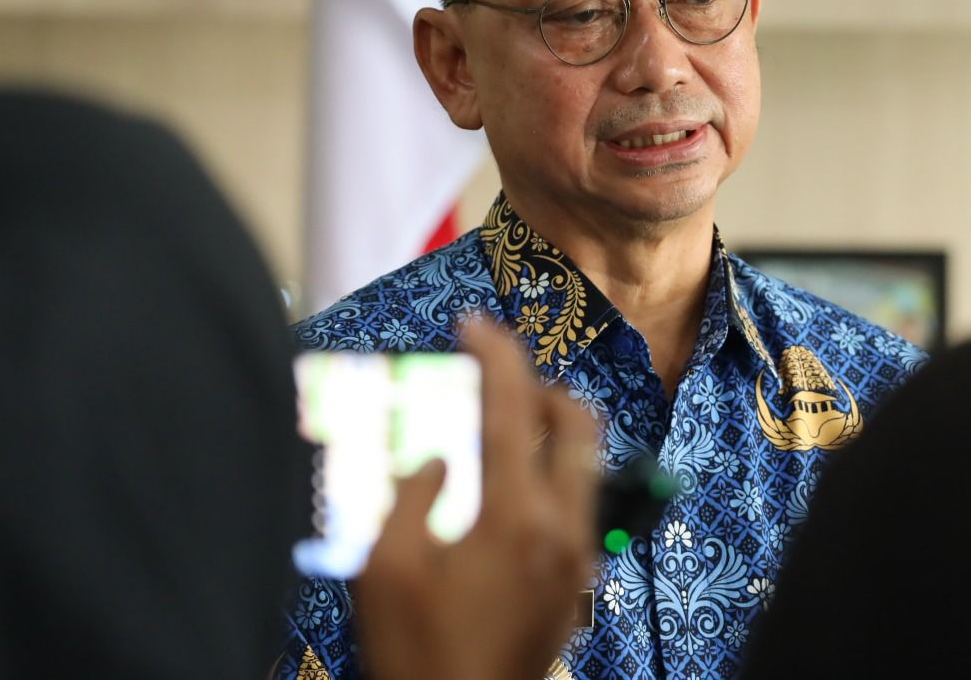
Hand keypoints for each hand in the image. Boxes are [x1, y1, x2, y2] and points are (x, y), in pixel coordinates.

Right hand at [353, 317, 598, 679]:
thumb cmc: (413, 652)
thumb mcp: (383, 568)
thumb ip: (408, 494)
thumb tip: (436, 459)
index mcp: (514, 515)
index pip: (514, 406)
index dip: (494, 352)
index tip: (473, 324)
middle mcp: (562, 527)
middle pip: (578, 421)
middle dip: (539, 385)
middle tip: (492, 382)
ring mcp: (577, 557)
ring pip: (587, 461)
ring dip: (548, 430)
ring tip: (495, 431)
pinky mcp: (576, 582)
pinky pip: (576, 502)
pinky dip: (549, 474)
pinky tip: (499, 492)